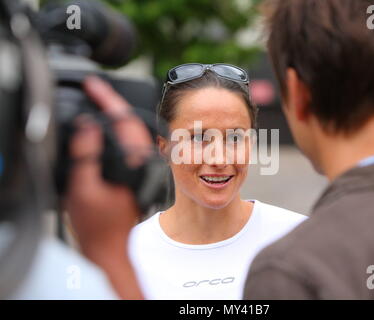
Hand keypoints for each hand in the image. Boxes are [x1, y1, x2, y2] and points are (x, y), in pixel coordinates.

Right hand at [64, 75, 150, 298]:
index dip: (108, 99)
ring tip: (99, 101)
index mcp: (135, 164)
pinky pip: (130, 143)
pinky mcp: (138, 172)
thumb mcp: (83, 189)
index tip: (95, 85)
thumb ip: (87, 155)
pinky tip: (107, 126)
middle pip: (132, 122)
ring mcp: (143, 167)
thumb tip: (88, 124)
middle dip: (113, 102)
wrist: (110, 246)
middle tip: (95, 89)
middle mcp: (144, 163)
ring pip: (133, 131)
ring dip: (117, 114)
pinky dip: (118, 129)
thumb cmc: (97, 225)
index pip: (124, 121)